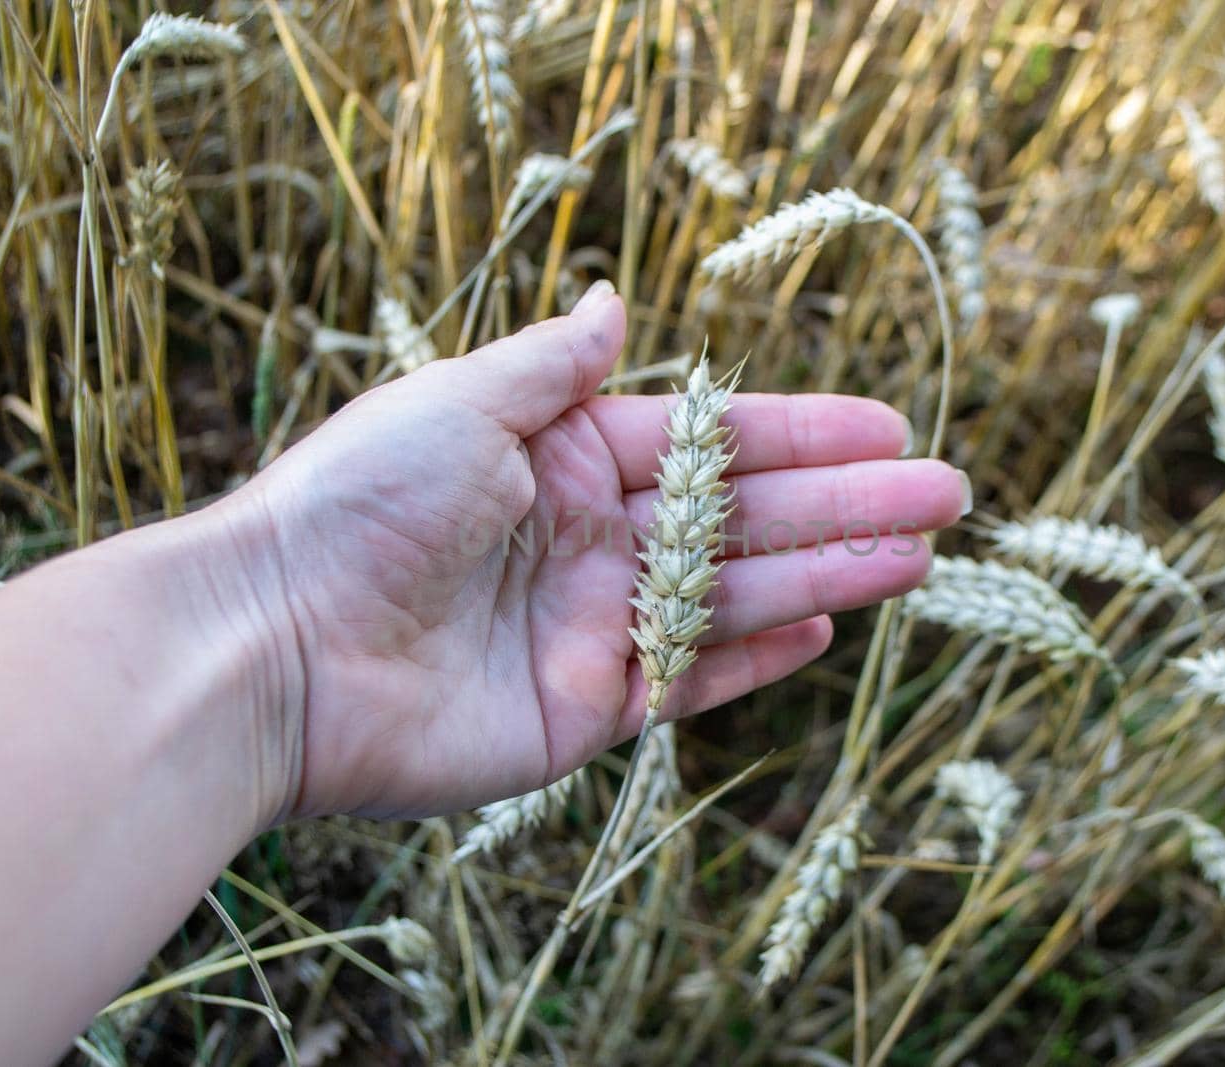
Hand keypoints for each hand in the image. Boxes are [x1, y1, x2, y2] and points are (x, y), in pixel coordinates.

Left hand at [217, 283, 969, 820]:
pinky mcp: (586, 710)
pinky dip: (758, 658)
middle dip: (847, 503)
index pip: (711, 441)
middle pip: (745, 518)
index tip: (889, 425)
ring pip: (736, 596)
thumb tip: (612, 298)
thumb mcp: (459, 401)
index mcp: (563, 459)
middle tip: (948, 493)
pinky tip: (828, 628)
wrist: (276, 647)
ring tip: (919, 557)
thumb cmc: (356, 505)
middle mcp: (589, 539)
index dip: (802, 432)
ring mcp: (594, 627)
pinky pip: (691, 679)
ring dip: (830, 575)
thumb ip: (554, 366)